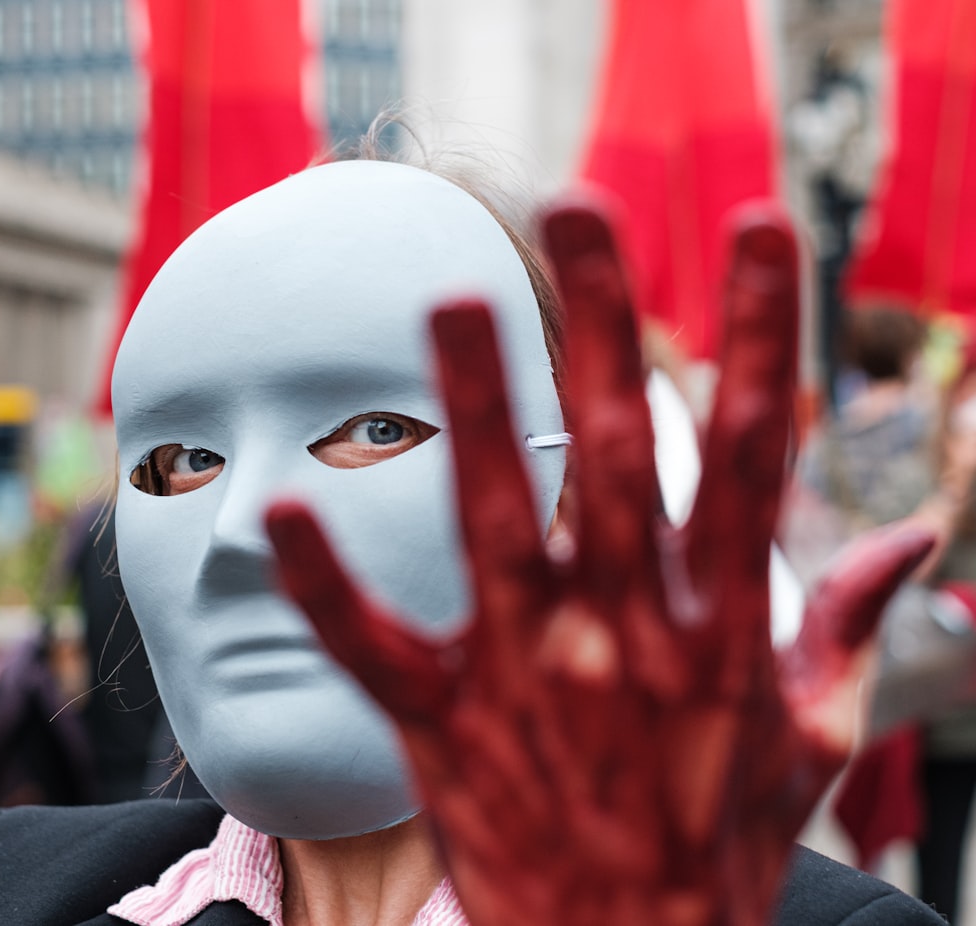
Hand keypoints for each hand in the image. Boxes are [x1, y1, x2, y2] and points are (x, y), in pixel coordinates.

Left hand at [266, 202, 932, 925]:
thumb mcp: (813, 742)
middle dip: (603, 319)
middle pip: (622, 450)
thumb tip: (916, 535)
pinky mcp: (443, 722)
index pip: (755, 451)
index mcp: (721, 626)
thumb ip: (849, 626)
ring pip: (499, 518)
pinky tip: (280, 509)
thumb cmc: (717, 843)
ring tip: (454, 298)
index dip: (759, 331)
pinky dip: (325, 584)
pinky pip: (373, 646)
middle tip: (575, 206)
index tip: (754, 227)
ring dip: (477, 405)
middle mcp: (627, 632)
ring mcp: (529, 674)